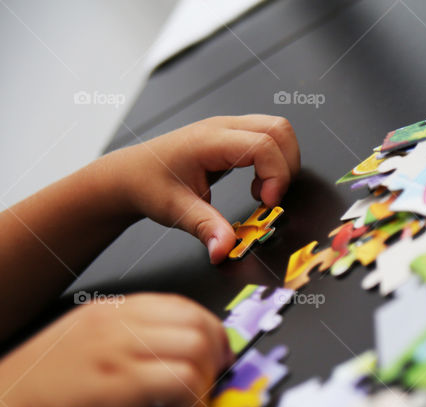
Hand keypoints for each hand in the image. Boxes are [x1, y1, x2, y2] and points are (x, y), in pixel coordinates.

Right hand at [0, 294, 231, 406]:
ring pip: (198, 347)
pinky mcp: (121, 381)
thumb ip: (124, 349)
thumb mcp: (82, 354)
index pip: (179, 305)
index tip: (213, 361)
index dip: (207, 333)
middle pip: (197, 320)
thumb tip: (173, 365)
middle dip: (216, 355)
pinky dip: (192, 405)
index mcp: (106, 312)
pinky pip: (185, 379)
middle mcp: (115, 322)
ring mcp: (118, 349)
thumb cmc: (37, 402)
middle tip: (209, 387)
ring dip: (204, 384)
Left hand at [104, 115, 300, 262]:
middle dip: (286, 167)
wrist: (129, 175)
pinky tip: (255, 184)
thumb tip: (225, 250)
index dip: (276, 175)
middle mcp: (223, 127)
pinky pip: (268, 139)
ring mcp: (229, 128)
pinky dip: (273, 162)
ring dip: (282, 163)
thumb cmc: (148, 185)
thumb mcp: (177, 211)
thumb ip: (206, 229)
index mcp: (209, 141)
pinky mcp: (233, 136)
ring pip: (279, 131)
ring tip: (262, 191)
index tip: (266, 202)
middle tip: (269, 197)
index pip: (264, 145)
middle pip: (280, 130)